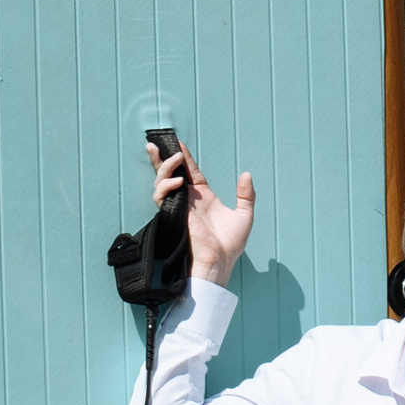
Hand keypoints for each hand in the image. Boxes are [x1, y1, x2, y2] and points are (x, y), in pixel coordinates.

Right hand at [155, 142, 254, 286]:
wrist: (220, 262)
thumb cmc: (230, 245)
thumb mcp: (244, 215)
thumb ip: (246, 194)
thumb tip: (246, 174)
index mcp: (202, 197)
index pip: (190, 171)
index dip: (183, 157)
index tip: (177, 142)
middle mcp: (188, 200)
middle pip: (169, 173)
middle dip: (160, 157)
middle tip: (157, 142)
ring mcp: (179, 206)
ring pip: (161, 182)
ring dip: (165, 168)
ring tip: (176, 159)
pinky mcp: (173, 215)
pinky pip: (161, 197)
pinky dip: (166, 186)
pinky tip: (177, 182)